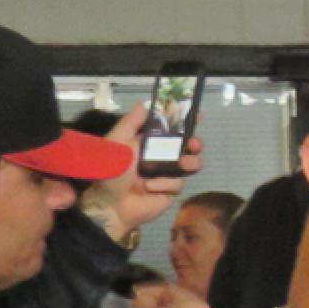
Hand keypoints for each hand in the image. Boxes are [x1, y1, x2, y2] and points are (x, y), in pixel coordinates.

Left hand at [78, 104, 202, 242]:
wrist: (110, 203)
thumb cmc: (112, 171)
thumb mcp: (117, 143)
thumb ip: (130, 123)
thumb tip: (144, 103)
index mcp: (148, 143)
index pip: (170, 128)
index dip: (184, 121)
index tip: (197, 114)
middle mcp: (161, 157)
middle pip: (186, 146)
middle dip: (194, 143)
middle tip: (193, 144)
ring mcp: (167, 174)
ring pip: (189, 164)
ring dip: (189, 162)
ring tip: (182, 164)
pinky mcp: (171, 191)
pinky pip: (177, 183)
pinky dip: (164, 183)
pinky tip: (150, 187)